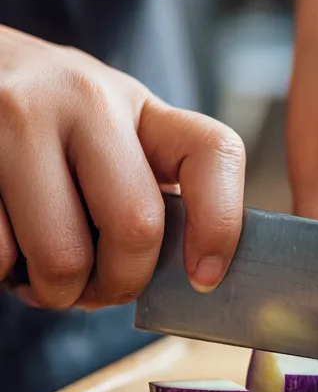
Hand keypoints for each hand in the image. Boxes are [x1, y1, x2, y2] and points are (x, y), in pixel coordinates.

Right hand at [0, 26, 245, 309]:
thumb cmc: (49, 121)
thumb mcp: (110, 132)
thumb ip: (147, 184)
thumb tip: (187, 273)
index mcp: (137, 104)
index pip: (214, 152)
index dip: (221, 225)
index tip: (204, 277)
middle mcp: (84, 100)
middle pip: (135, 226)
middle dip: (120, 284)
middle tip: (99, 290)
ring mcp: (16, 121)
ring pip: (61, 256)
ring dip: (56, 291)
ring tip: (42, 272)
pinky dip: (4, 272)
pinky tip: (7, 245)